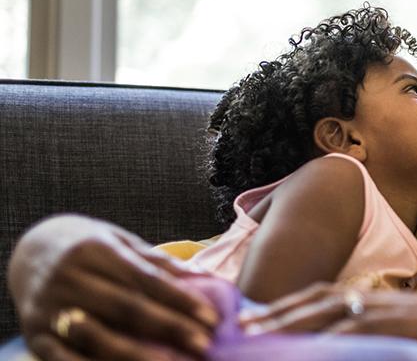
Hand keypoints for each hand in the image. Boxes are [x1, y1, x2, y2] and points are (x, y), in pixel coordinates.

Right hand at [8, 215, 218, 360]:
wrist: (30, 251)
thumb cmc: (89, 248)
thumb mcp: (120, 242)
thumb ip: (158, 262)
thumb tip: (204, 277)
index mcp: (95, 251)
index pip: (146, 279)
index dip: (180, 300)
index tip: (211, 318)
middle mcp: (69, 278)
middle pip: (127, 308)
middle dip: (170, 328)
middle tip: (204, 344)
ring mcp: (49, 308)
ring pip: (98, 338)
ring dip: (138, 356)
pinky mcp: (34, 336)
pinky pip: (67, 360)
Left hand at [240, 282, 416, 360]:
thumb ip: (396, 333)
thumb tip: (363, 346)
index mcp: (388, 303)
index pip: (331, 298)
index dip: (293, 307)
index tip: (258, 319)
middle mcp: (388, 301)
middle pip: (323, 300)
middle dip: (280, 312)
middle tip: (241, 325)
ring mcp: (401, 311)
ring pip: (336, 312)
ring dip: (295, 321)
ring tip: (259, 333)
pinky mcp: (415, 325)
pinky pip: (367, 331)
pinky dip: (337, 336)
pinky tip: (313, 346)